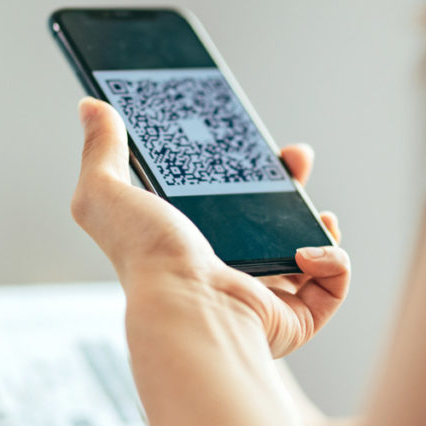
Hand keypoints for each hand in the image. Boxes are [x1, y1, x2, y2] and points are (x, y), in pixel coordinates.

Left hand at [71, 97, 350, 356]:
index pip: (232, 203)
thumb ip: (102, 150)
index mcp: (196, 245)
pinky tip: (307, 252)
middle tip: (297, 161)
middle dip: (294, 185)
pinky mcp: (297, 319)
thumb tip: (91, 106)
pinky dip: (332, 261)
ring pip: (313, 253)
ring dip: (321, 224)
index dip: (252, 169)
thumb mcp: (108, 193)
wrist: (189, 305)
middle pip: (277, 222)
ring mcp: (269, 297)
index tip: (261, 144)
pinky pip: (333, 284)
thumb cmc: (147, 257)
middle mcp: (233, 272)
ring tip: (316, 211)